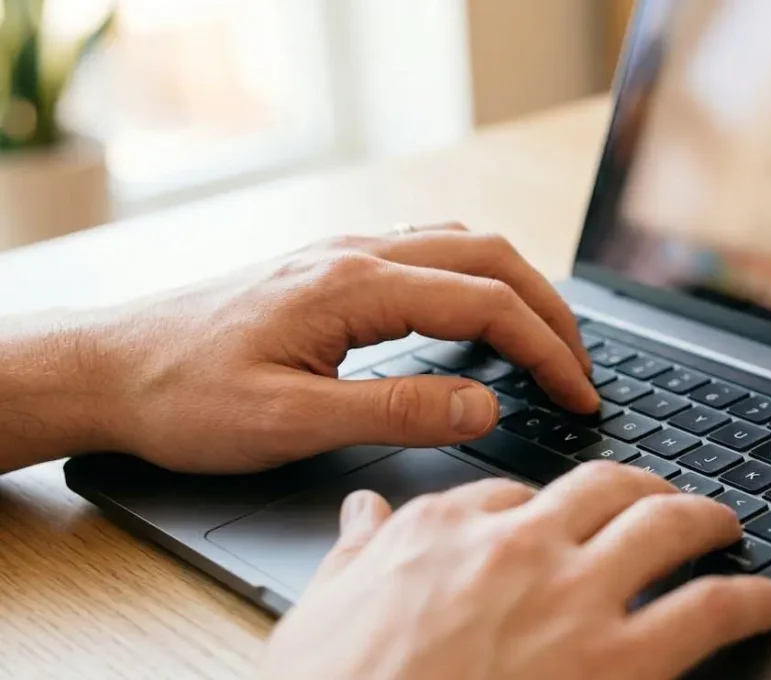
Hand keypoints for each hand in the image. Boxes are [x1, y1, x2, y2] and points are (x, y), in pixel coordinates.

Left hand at [0, 224, 597, 472]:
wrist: (108, 367)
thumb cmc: (185, 397)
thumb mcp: (291, 421)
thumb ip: (397, 409)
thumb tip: (487, 403)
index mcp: (355, 286)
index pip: (487, 303)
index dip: (547, 350)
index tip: (580, 394)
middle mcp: (356, 254)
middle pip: (491, 259)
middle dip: (551, 312)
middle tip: (582, 369)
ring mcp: (343, 254)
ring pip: (464, 246)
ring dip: (517, 287)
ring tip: (546, 342)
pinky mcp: (330, 268)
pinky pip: (429, 251)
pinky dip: (476, 278)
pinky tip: (476, 313)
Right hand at [261, 462, 770, 679]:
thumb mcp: (320, 613)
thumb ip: (353, 555)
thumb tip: (361, 515)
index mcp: (442, 531)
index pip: (513, 492)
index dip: (546, 505)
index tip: (562, 517)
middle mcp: (518, 545)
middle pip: (604, 487)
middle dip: (642, 488)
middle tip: (663, 500)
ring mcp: (575, 597)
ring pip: (667, 526)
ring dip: (706, 521)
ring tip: (726, 527)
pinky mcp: (622, 660)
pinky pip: (707, 609)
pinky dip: (749, 598)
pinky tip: (766, 599)